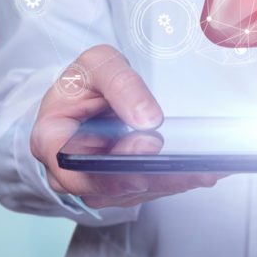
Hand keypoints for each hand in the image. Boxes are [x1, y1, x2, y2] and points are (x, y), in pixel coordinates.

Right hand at [30, 45, 223, 207]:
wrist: (90, 89)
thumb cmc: (85, 79)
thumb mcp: (98, 64)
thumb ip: (121, 85)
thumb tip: (148, 119)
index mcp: (51, 140)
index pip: (72, 168)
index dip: (106, 174)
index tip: (140, 165)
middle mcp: (70, 170)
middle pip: (108, 187)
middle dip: (151, 179)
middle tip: (187, 169)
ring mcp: (95, 180)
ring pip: (132, 191)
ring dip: (170, 183)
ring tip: (205, 170)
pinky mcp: (120, 183)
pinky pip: (147, 187)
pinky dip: (175, 179)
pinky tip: (203, 170)